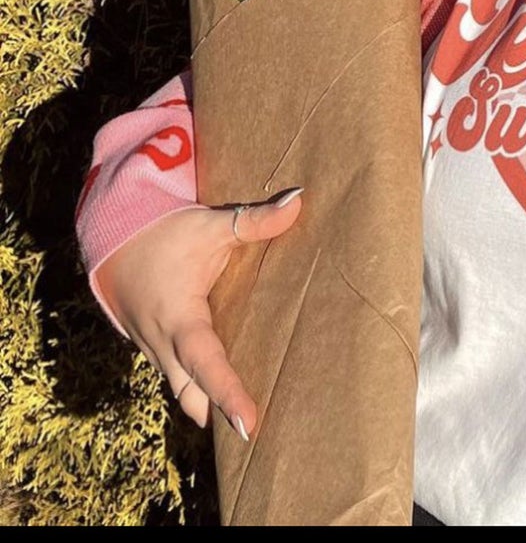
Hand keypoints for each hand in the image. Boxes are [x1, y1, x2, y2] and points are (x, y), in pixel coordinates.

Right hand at [93, 188, 303, 437]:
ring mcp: (155, 348)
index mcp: (179, 318)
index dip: (227, 393)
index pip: (206, 363)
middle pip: (191, 392)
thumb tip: (298, 200)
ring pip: (181, 389)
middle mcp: (163, 342)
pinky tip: (220, 398)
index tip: (248, 422)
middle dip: (218, 415)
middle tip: (252, 438)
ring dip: (206, 407)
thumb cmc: (165, 233)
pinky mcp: (156, 346)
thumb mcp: (210, 225)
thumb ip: (254, 220)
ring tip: (243, 427)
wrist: (114, 238)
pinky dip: (196, 390)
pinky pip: (177, 376)